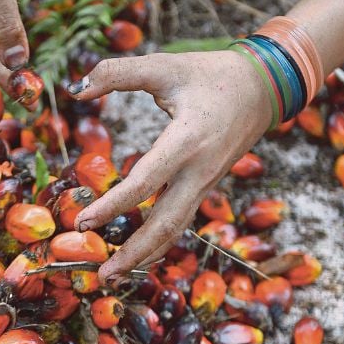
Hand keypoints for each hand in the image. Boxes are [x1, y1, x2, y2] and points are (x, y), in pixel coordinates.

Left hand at [68, 51, 273, 283]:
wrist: (265, 86)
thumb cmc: (212, 74)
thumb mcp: (165, 66)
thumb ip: (118, 73)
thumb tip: (77, 89)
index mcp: (187, 139)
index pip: (145, 182)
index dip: (112, 205)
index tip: (83, 222)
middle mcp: (199, 170)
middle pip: (165, 223)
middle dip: (133, 252)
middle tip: (102, 277)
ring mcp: (205, 182)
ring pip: (175, 229)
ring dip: (145, 256)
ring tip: (113, 277)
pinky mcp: (205, 187)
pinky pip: (181, 221)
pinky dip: (159, 242)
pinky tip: (138, 257)